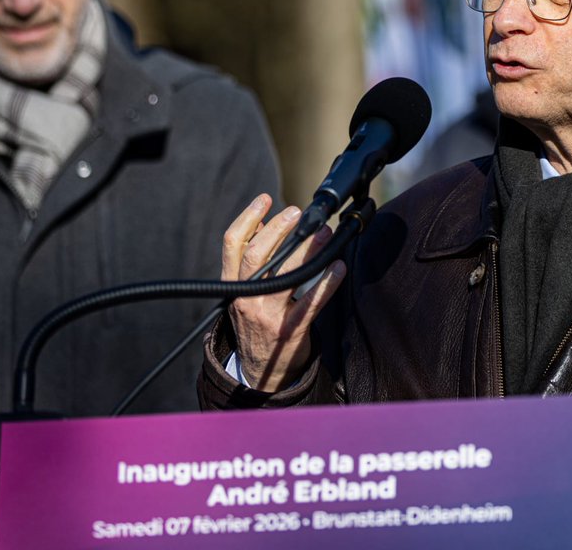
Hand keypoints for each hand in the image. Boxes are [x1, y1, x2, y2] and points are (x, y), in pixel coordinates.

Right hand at [222, 194, 346, 391]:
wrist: (260, 371)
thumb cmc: (256, 322)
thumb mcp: (243, 291)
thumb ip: (250, 259)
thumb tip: (262, 222)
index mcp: (232, 284)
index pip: (232, 244)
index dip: (247, 218)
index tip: (265, 199)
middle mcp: (246, 298)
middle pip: (257, 255)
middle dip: (279, 230)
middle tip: (298, 212)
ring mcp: (267, 315)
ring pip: (286, 275)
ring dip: (307, 250)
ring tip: (324, 233)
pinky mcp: (291, 330)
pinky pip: (311, 303)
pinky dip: (328, 283)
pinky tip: (339, 267)